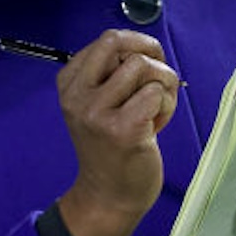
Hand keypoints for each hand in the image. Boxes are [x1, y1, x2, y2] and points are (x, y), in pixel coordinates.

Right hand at [54, 29, 181, 235]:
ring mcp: (97, 112)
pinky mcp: (122, 129)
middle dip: (150, 53)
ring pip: (143, 66)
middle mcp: (77, 95)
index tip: (145, 65)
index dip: (136, 45)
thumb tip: (146, 45)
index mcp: (69, 83)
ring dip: (162, 84)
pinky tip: (157, 124)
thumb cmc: (112, 147)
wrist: (109, 196)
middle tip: (158, 77)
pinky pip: (156, 93)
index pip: (106, 40)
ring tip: (156, 109)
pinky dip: (167, 105)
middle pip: (120, 44)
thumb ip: (112, 73)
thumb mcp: (97, 103)